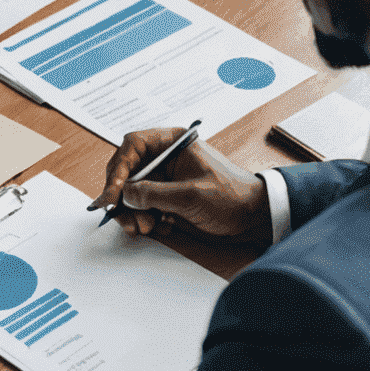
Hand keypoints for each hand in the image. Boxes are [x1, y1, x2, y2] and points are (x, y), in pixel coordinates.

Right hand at [89, 128, 271, 244]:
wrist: (256, 217)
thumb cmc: (232, 196)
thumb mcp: (192, 194)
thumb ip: (155, 193)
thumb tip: (125, 195)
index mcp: (171, 143)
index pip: (132, 146)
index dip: (119, 168)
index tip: (114, 191)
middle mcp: (164, 158)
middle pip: (127, 170)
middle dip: (122, 195)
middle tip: (120, 214)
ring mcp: (164, 178)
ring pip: (132, 191)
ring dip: (132, 211)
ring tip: (142, 227)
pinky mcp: (166, 197)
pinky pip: (143, 205)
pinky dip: (143, 218)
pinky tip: (157, 226)